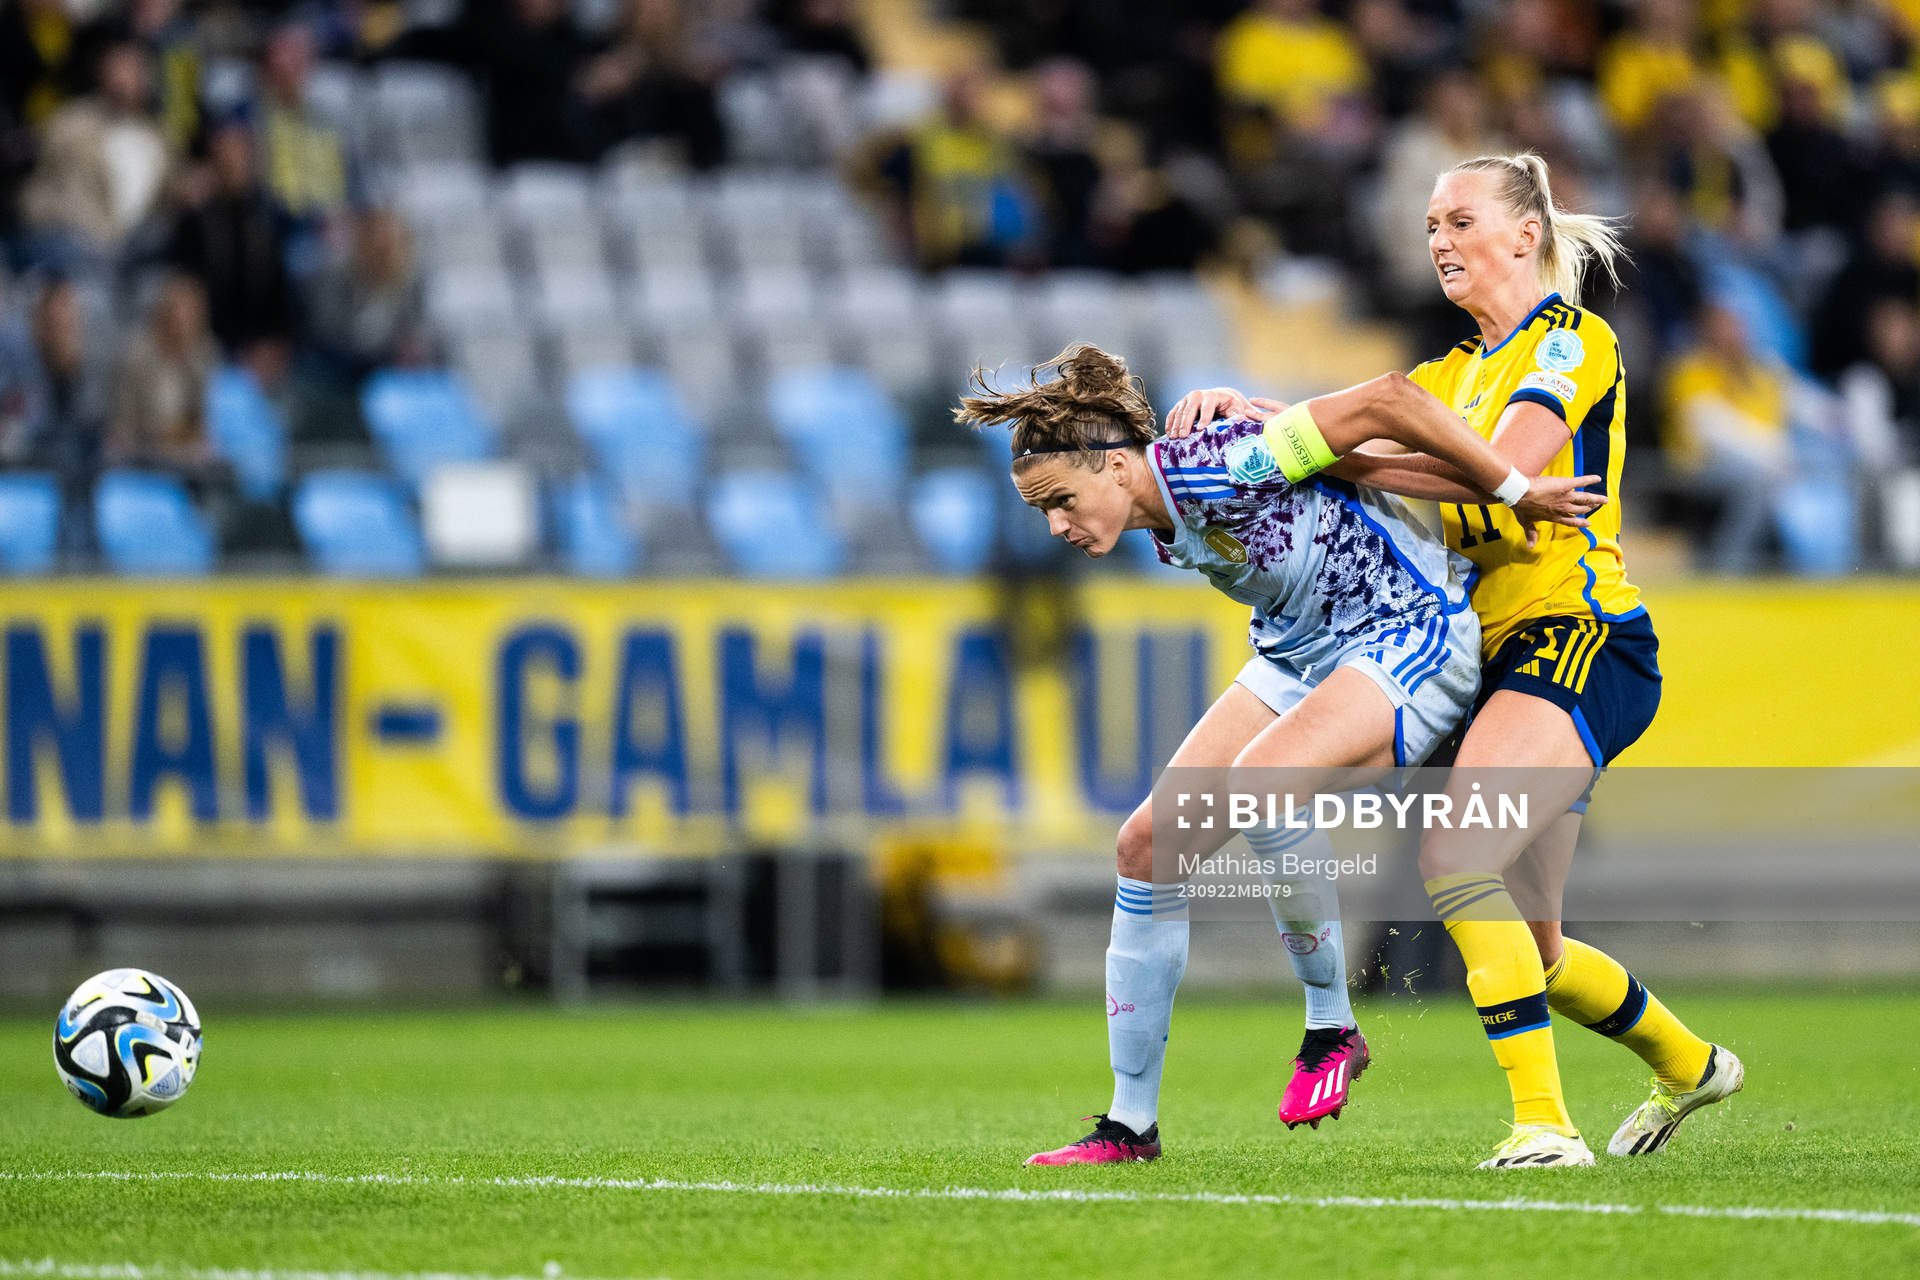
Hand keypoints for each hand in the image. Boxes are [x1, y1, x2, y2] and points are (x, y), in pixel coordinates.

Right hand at [1162, 387, 1285, 436]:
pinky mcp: (1181, 404)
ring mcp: (1188, 399)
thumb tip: (1244, 420)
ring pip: (1179, 410)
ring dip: (1175, 424)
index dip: (1204, 417)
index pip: (1207, 406)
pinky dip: (1170, 422)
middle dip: (1186, 422)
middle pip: (1190, 408)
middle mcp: (1199, 395)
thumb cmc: (1232, 406)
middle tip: (1183, 435)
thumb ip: (1240, 414)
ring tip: (1174, 437)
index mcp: (1213, 395)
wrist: (1222, 397)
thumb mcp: (1239, 408)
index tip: (1201, 429)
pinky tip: (1168, 433)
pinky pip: (1173, 412)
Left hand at [1512, 474, 1605, 547]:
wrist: (1521, 493)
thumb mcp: (1526, 522)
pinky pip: (1581, 482)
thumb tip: (1530, 547)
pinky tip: (1597, 478)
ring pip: (1585, 498)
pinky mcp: (1566, 485)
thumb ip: (1531, 534)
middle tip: (1597, 506)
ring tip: (1605, 499)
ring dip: (1596, 499)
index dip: (1580, 523)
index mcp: (1555, 516)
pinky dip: (1590, 479)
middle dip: (1590, 508)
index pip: (1571, 521)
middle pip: (1580, 509)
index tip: (1588, 524)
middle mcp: (1563, 507)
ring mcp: (1566, 496)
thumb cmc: (1522, 507)